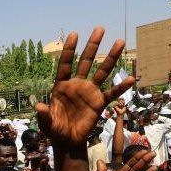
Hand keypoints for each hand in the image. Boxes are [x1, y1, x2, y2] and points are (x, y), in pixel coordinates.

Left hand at [35, 27, 133, 148]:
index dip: (69, 50)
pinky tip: (132, 79)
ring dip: (111, 57)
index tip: (75, 33)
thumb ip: (44, 115)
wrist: (68, 141)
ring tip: (120, 42)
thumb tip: (38, 106)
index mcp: (62, 86)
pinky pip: (112, 93)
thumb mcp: (46, 123)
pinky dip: (121, 87)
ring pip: (102, 71)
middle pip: (86, 61)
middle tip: (100, 28)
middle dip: (92, 45)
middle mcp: (77, 85)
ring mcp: (89, 92)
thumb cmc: (55, 130)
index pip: (65, 64)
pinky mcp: (99, 103)